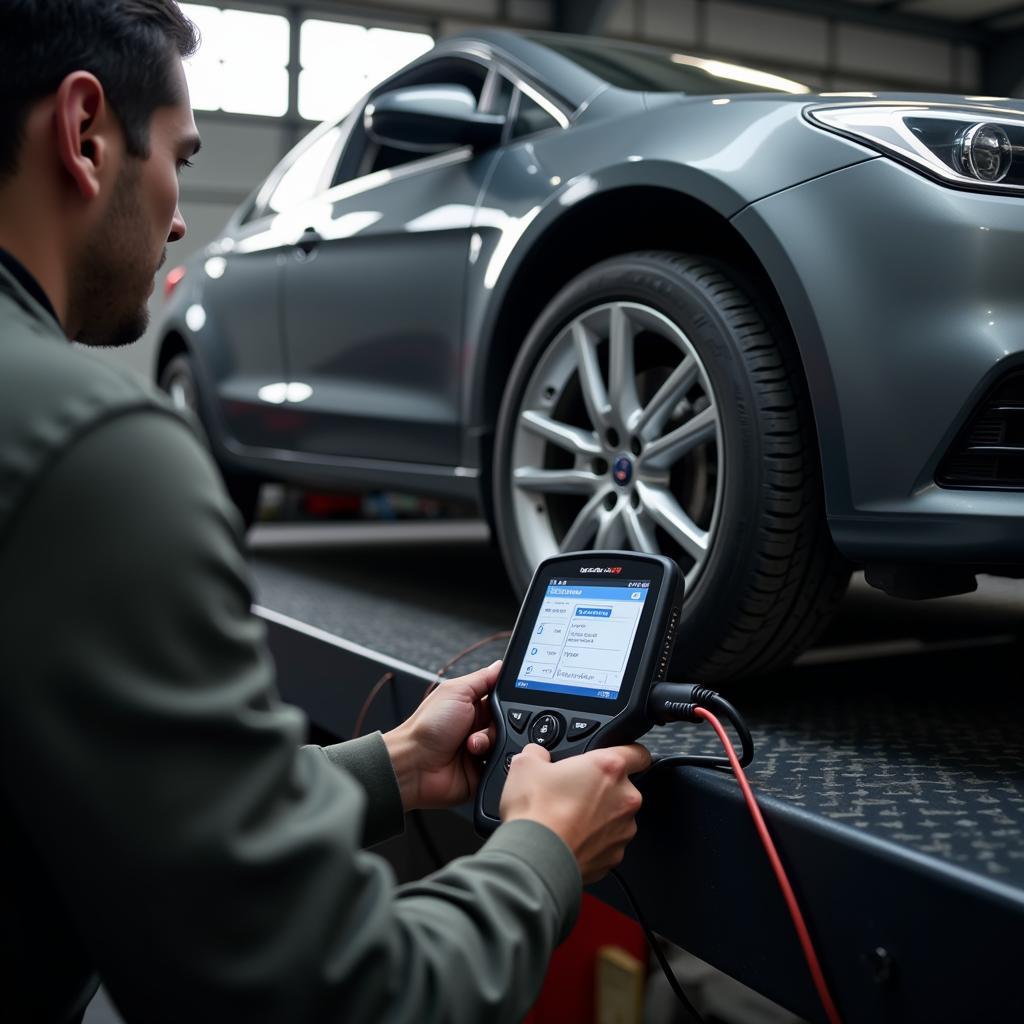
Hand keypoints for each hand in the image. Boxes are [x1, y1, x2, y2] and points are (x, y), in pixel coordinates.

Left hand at [382, 660, 499, 811]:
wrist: (415, 765)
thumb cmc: (427, 726)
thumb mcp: (455, 691)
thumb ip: (482, 678)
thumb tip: (500, 665)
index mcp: (473, 704)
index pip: (503, 697)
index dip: (508, 699)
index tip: (508, 701)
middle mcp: (479, 725)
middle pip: (511, 719)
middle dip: (502, 722)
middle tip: (483, 723)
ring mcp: (482, 748)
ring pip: (509, 742)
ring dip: (492, 741)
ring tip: (472, 744)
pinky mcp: (484, 769)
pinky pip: (504, 764)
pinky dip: (497, 761)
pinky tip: (477, 758)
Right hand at [500, 743, 650, 883]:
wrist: (534, 859)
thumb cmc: (536, 812)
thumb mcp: (525, 765)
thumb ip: (538, 753)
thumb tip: (537, 755)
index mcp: (609, 768)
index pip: (638, 753)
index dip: (629, 752)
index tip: (620, 757)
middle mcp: (624, 798)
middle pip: (623, 787)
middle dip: (602, 788)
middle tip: (573, 792)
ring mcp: (623, 830)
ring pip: (616, 816)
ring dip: (599, 816)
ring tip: (568, 819)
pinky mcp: (614, 857)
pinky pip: (608, 843)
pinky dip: (593, 841)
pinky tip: (569, 839)